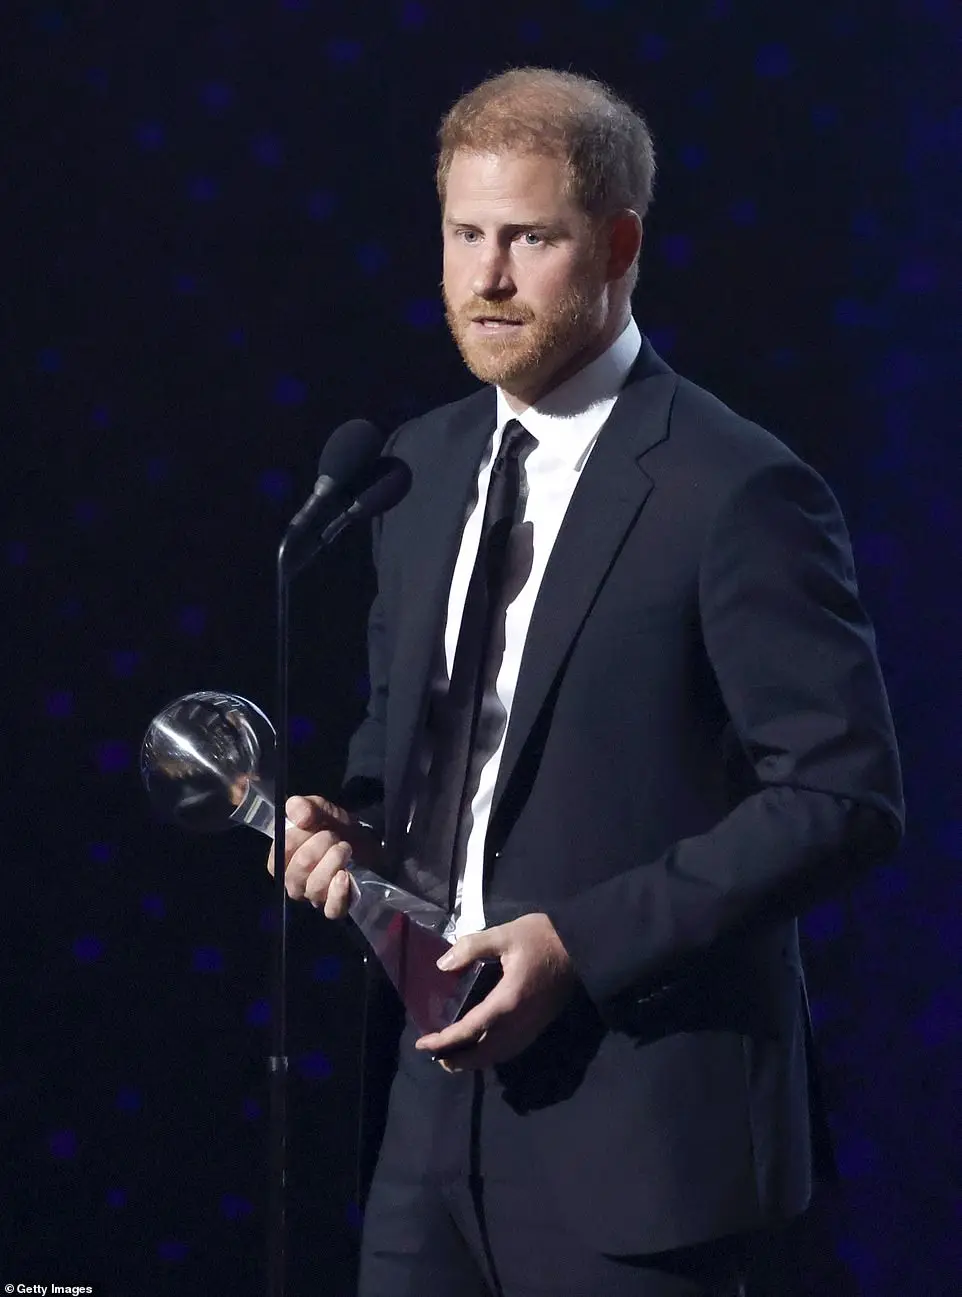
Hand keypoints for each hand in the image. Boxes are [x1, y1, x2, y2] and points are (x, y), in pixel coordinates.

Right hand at [266, 795, 380, 918]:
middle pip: (298, 871)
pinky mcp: (336, 907)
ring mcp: (315, 897)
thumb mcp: (321, 811)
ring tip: (345, 848)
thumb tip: (299, 814)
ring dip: (333, 861)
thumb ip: (306, 807)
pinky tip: (344, 876)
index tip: (312, 824)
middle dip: (320, 846)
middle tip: (334, 835)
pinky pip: (331, 909)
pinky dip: (338, 893)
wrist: (366, 843)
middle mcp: (295, 883)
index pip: (278, 857)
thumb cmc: (336, 829)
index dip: (296, 838)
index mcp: (283, 861)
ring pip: (315, 887)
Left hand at [415, 913, 575, 1070]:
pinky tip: (484, 1046)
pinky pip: (512, 1049)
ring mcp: (532, 1026)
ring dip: (476, 1061)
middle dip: (458, 1060)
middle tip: (436, 1055)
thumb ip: (471, 948)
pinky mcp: (540, 1024)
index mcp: (507, 1002)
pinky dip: (493, 1054)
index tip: (423, 1044)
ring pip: (499, 1055)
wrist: (583, 945)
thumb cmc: (543, 937)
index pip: (469, 1030)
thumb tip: (443, 965)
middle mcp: (519, 1022)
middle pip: (485, 1054)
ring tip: (455, 1056)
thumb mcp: (504, 934)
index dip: (444, 1041)